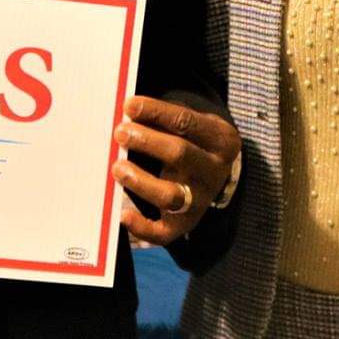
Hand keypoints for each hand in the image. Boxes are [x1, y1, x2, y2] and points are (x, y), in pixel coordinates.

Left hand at [112, 95, 239, 245]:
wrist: (216, 175)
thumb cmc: (194, 142)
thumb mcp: (194, 124)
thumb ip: (166, 119)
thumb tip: (128, 112)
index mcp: (220, 140)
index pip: (186, 122)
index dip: (156, 112)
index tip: (130, 105)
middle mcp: (213, 172)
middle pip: (180, 155)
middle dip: (147, 142)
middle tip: (120, 132)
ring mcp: (200, 201)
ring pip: (171, 195)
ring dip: (141, 181)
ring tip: (117, 168)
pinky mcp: (185, 224)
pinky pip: (164, 233)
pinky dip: (142, 227)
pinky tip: (123, 215)